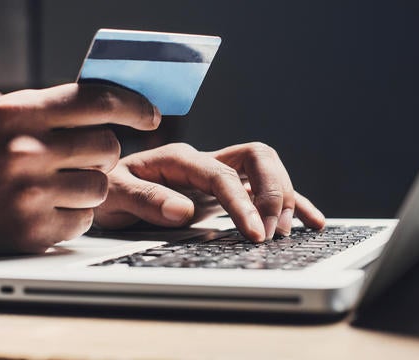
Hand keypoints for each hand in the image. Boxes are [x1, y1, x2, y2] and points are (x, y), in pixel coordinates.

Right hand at [0, 83, 159, 253]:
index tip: (150, 114)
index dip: (133, 106)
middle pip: (109, 146)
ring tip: (59, 185)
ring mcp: (30, 194)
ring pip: (102, 187)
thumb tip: (119, 103)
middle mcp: (27, 151)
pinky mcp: (33, 231)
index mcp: (21, 113)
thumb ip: (58, 107)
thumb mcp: (9, 113)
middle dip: (103, 153)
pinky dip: (74, 215)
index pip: (97, 101)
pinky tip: (48, 208)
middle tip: (81, 158)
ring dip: (89, 187)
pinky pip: (85, 220)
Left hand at [94, 142, 324, 241]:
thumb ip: (145, 199)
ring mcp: (218, 174)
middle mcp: (205, 161)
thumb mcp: (114, 195)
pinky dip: (292, 203)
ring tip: (288, 232)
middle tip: (272, 232)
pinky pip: (265, 191)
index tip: (255, 234)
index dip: (243, 202)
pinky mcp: (226, 192)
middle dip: (273, 192)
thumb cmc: (108, 191)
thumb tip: (183, 211)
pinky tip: (312, 220)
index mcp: (180, 158)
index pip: (222, 175)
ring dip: (285, 197)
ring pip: (267, 170)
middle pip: (258, 158)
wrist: (105, 191)